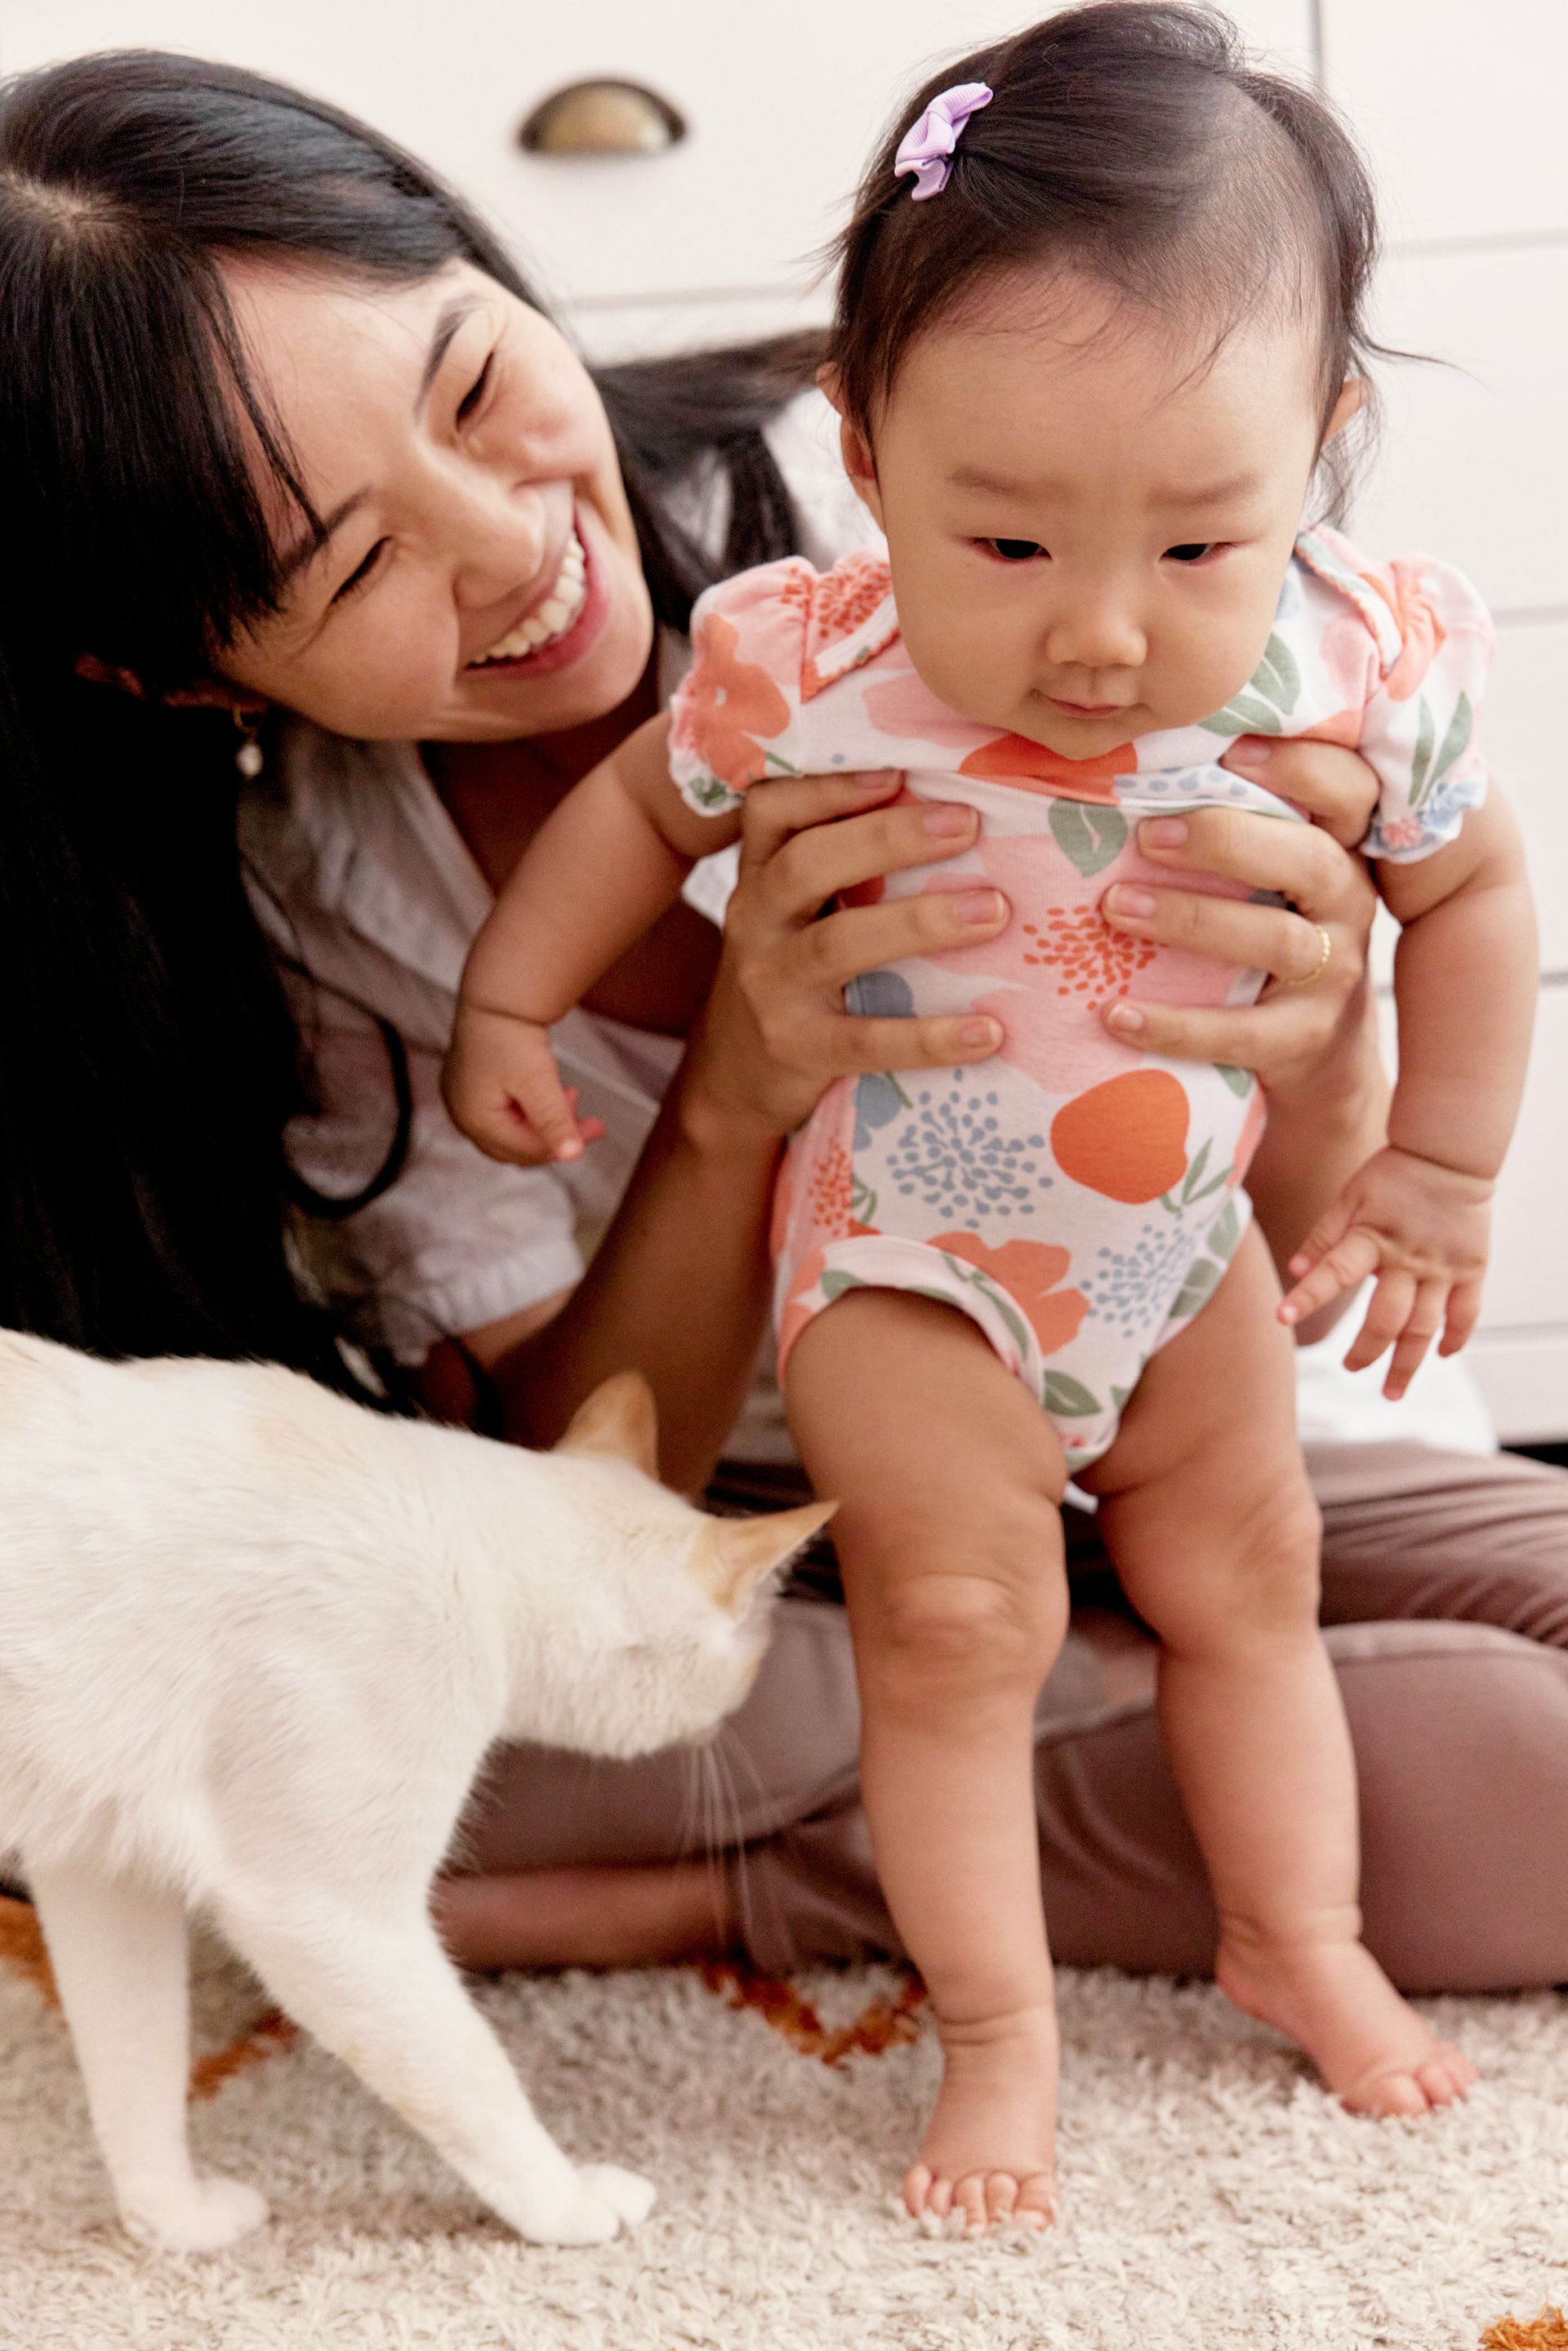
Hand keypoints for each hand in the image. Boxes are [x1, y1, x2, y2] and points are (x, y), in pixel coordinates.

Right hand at [442, 1002, 605, 1166]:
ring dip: (542, 1123)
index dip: (565, 1142)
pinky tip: (548, 1094)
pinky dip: (527, 1112)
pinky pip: (502, 1115)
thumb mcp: (539, 1081)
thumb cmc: (511, 1035)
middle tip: (589, 1121)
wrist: (495, 997)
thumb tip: (573, 1155)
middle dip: (554, 1135)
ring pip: (511, 1132)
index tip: (596, 1128)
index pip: (528, 1150)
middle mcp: (463, 1117)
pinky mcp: (468, 1089)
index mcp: (476, 1120)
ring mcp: (462, 1104)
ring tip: (570, 1098)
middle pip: (517, 1147)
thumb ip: (555, 1121)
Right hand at [681, 770, 1009, 1144]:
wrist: (738, 1073)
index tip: (896, 773)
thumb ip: (845, 862)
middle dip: (889, 839)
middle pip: (808, 864)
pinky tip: (988, 1031)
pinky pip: (866, 1040)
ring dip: (920, 922)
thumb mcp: (797, 909)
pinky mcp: (796, 1047)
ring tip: (993, 911)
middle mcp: (757, 921)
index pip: (772, 811)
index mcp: (761, 874)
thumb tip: (957, 808)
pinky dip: (929, 1037)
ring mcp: (772, 985)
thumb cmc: (796, 970)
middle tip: (968, 825)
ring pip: (838, 944)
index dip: (828, 788)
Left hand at [1097, 737, 1379, 1101]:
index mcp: (1340, 850)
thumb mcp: (1269, 878)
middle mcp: (1349, 905)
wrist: (1317, 1051)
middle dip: (1225, 841)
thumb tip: (1126, 775)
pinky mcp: (1304, 1039)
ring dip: (1190, 920)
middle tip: (1146, 836)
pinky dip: (1174, 1025)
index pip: (1350, 790)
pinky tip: (1116, 1012)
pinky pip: (1240, 1033)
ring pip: (1276, 941)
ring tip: (1114, 908)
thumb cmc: (1266, 935)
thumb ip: (1233, 831)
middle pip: (1309, 861)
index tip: (1233, 751)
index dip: (1303, 766)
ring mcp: (1333, 975)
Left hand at [1279, 1145, 1492, 1397]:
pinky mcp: (1471, 1268)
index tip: (1281, 1318)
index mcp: (1371, 1238)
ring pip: (1425, 1328)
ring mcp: (1443, 1267)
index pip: (1334, 1273)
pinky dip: (1455, 1338)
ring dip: (1408, 1363)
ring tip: (1392, 1391)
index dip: (1308, 1296)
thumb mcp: (1350, 1196)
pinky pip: (1466, 1313)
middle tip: (1350, 1370)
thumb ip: (1323, 1236)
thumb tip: (1294, 1270)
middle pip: (1386, 1320)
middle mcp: (1408, 1259)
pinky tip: (1443, 1356)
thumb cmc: (1392, 1174)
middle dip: (1366, 1352)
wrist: (1449, 1153)